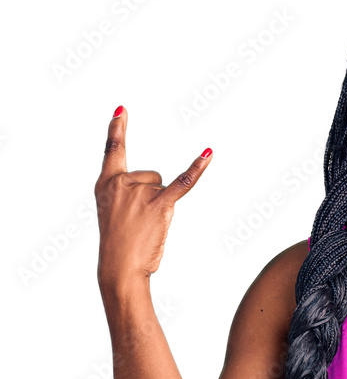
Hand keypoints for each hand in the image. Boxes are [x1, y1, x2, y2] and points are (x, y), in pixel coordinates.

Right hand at [95, 106, 211, 289]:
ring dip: (162, 205)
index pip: (113, 151)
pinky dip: (197, 170)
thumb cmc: (119, 246)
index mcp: (106, 185)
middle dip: (152, 196)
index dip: (117, 130)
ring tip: (147, 226)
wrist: (119, 268)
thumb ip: (128, 195)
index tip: (122, 110)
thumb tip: (157, 187)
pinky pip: (183, 183)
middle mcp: (121, 183)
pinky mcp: (159, 204)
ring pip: (163, 186)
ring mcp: (140, 192)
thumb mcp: (114, 214)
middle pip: (151, 175)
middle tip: (139, 222)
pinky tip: (208, 154)